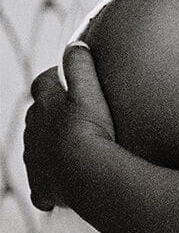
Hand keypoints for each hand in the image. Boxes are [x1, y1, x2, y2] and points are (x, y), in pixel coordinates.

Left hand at [24, 43, 115, 210]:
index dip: (54, 80)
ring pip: (36, 149)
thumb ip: (80, 64)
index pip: (43, 84)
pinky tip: (61, 186)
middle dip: (50, 114)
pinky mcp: (41, 188)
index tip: (68, 81)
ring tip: (71, 150)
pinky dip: (48, 184)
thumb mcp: (89, 90)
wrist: (86, 173)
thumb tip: (76, 44)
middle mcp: (33, 132)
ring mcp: (35, 161)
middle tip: (74, 116)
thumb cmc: (91, 129)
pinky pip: (40, 185)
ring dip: (49, 147)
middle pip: (37, 116)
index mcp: (44, 105)